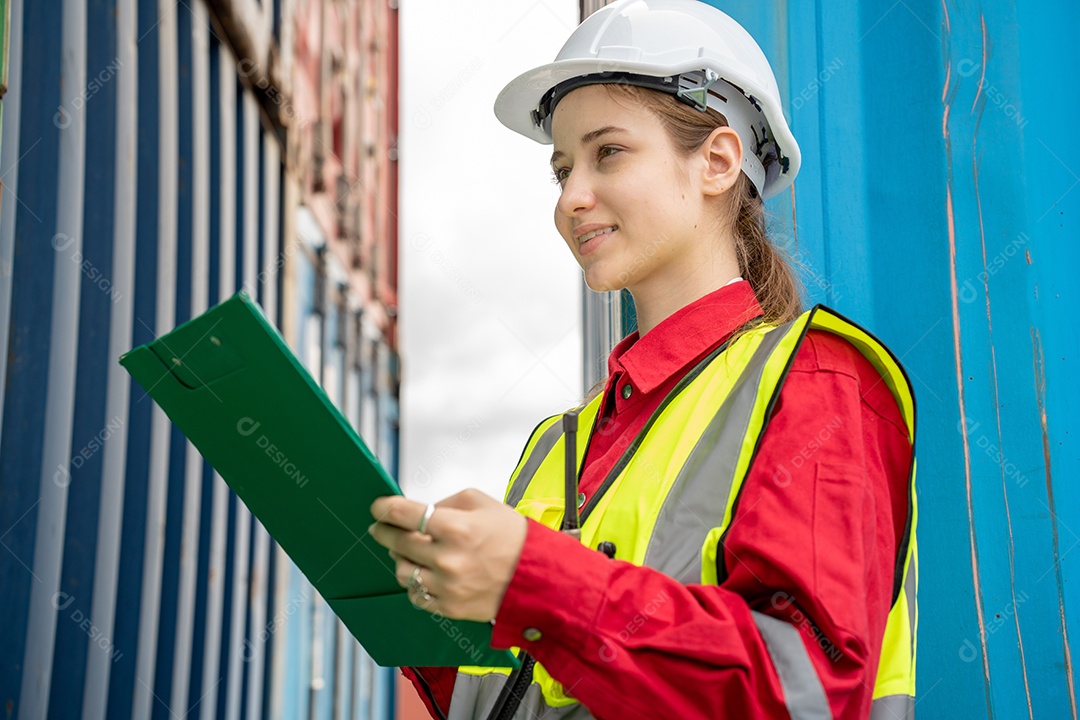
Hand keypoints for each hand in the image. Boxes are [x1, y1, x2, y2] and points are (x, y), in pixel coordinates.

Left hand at [369, 489, 527, 621]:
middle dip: (384, 532)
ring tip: (409, 553)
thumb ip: (447, 504)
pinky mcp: (450, 607)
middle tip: (381, 528)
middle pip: (397, 543)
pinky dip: (415, 584)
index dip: (384, 508)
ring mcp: (447, 586)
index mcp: (456, 527)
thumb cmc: (513, 537)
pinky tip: (423, 574)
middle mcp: (447, 558)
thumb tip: (420, 512)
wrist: (537, 576)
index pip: (404, 514)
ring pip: (402, 572)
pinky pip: (416, 596)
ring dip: (401, 559)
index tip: (378, 507)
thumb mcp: (483, 503)